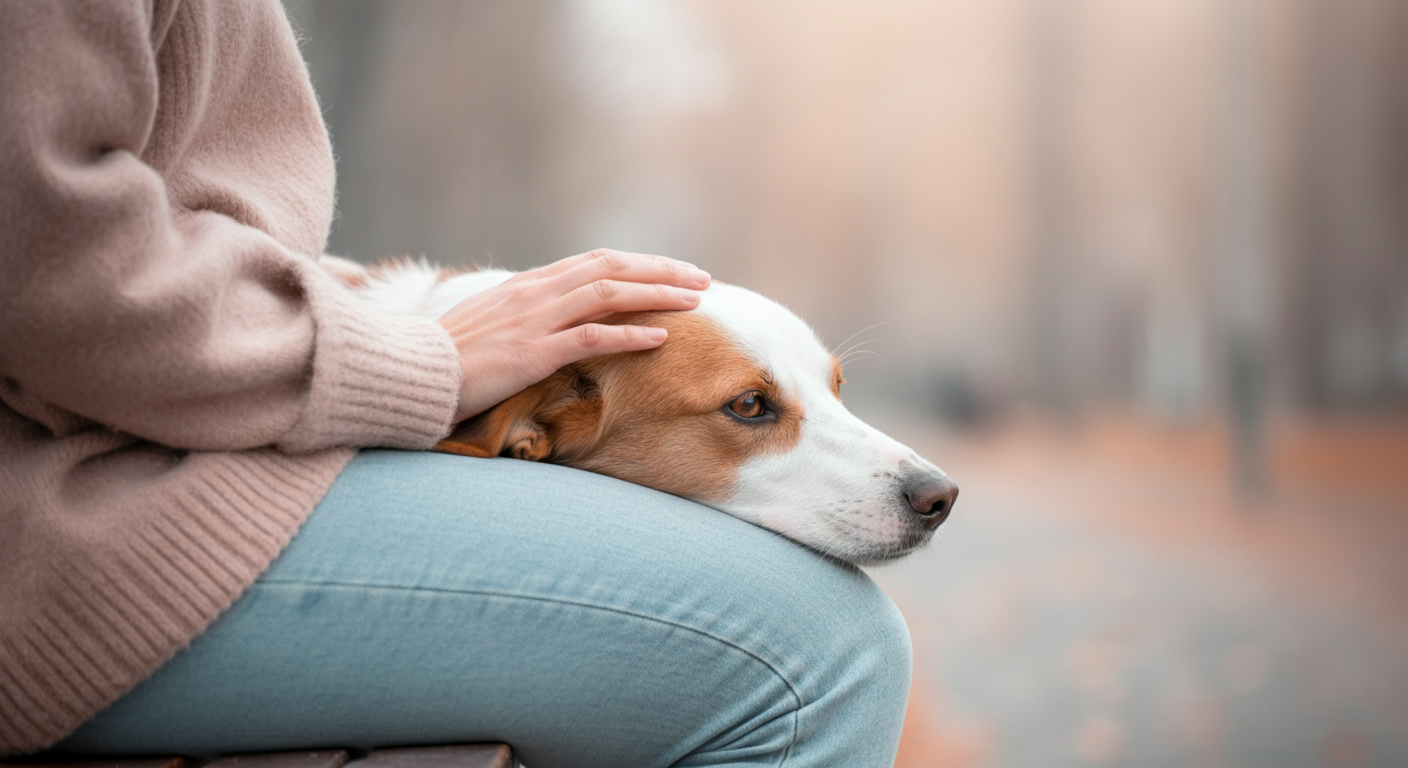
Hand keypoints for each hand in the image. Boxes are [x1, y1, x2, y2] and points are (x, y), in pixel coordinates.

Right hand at [437, 248, 709, 422]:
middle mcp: (535, 293)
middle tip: (702, 279)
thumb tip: (558, 318)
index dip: (640, 263)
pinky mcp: (532, 352)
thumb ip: (527, 315)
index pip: (596, 261)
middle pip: (611, 268)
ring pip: (608, 293)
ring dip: (657, 294)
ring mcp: (534, 320)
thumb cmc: (449, 358)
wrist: (411, 373)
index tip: (675, 270)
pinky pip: (590, 337)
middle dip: (661, 270)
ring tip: (695, 302)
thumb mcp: (492, 326)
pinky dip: (629, 333)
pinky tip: (660, 338)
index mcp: (528, 285)